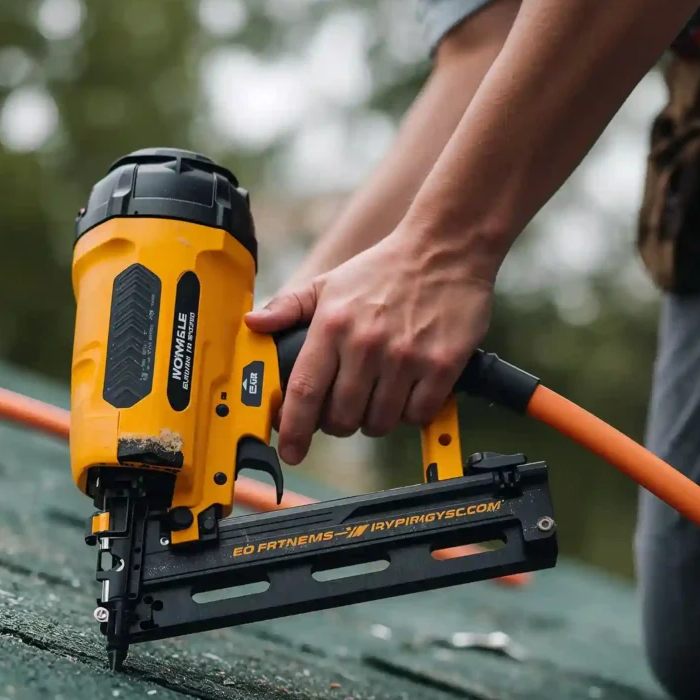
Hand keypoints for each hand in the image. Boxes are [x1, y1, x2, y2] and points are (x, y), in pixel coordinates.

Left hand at [245, 227, 496, 465]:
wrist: (446, 249)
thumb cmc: (384, 269)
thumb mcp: (330, 283)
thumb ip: (289, 307)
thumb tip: (253, 324)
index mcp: (332, 325)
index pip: (304, 391)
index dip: (292, 429)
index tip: (289, 450)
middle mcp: (366, 344)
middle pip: (341, 417)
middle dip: (338, 424)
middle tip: (345, 409)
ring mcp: (405, 357)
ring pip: (378, 422)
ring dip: (374, 420)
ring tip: (379, 396)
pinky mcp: (441, 365)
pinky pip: (417, 415)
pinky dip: (410, 413)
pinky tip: (408, 392)